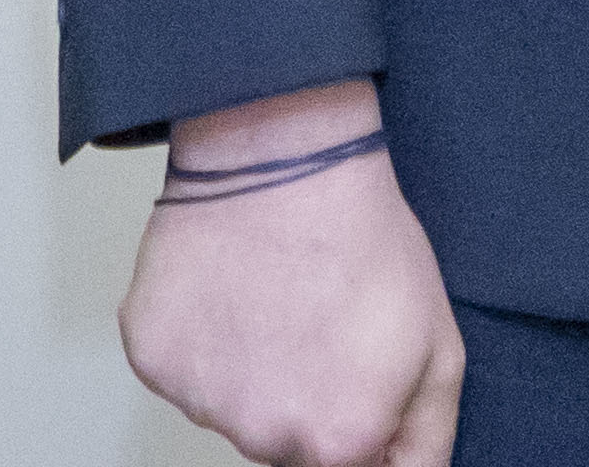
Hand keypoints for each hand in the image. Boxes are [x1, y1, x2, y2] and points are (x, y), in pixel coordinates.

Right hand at [122, 79, 456, 466]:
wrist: (281, 153)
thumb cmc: (360, 236)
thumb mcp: (437, 344)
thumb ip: (425, 439)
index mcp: (336, 442)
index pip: (341, 465)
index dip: (350, 413)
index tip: (346, 364)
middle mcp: (262, 435)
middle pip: (279, 443)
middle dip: (298, 395)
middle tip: (310, 319)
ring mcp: (198, 397)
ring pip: (226, 405)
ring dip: (244, 368)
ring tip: (268, 295)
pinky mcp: (150, 355)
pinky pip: (177, 369)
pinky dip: (197, 338)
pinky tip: (226, 288)